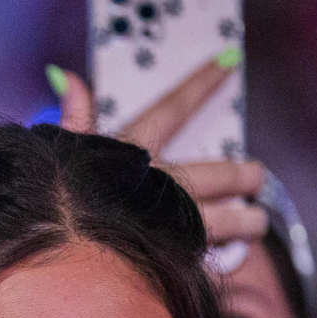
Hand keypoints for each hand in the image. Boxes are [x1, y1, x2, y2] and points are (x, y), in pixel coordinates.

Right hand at [52, 56, 267, 244]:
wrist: (66, 257)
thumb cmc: (59, 204)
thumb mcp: (63, 156)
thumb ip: (73, 117)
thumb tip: (64, 75)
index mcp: (135, 154)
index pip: (172, 108)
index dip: (200, 82)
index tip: (229, 60)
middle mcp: (165, 183)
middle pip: (220, 173)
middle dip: (243, 174)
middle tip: (255, 176)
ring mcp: (176, 222)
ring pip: (229, 220)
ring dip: (248, 222)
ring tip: (256, 223)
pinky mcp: (181, 257)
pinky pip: (217, 256)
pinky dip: (230, 256)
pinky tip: (237, 254)